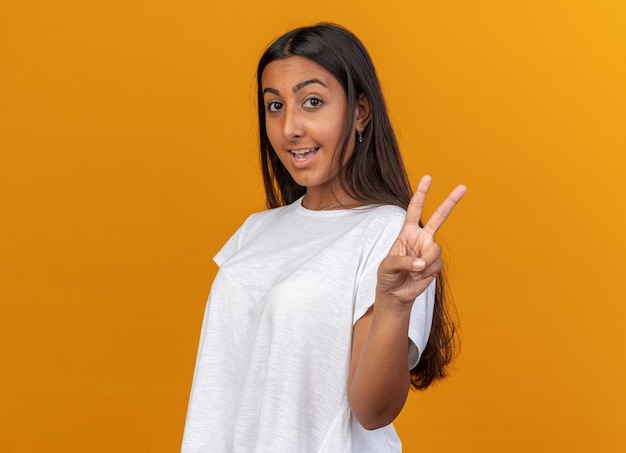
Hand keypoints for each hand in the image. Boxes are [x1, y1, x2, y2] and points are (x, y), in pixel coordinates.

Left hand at [377, 175, 466, 306]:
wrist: (396, 293)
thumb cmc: (388, 276)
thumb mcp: (388, 266)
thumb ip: (403, 262)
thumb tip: (422, 263)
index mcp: (407, 232)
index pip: (414, 209)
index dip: (421, 193)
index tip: (428, 178)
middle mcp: (421, 238)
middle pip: (439, 217)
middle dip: (450, 202)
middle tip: (463, 187)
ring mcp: (430, 250)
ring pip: (436, 250)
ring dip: (425, 263)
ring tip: (414, 272)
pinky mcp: (436, 264)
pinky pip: (437, 265)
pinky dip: (427, 273)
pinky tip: (419, 277)